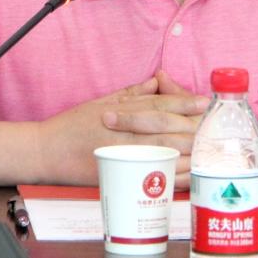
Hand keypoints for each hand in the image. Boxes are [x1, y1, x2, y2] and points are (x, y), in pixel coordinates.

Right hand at [34, 76, 208, 186]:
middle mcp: (121, 131)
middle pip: (164, 128)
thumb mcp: (100, 102)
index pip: (156, 106)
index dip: (181, 103)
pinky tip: (185, 174)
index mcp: (119, 111)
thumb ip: (131, 94)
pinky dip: (168, 175)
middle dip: (191, 127)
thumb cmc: (70, 125)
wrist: (44, 151)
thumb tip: (156, 82)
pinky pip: (148, 175)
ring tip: (207, 150)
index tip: (202, 102)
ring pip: (160, 152)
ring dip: (186, 151)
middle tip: (213, 126)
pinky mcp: (115, 173)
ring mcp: (119, 153)